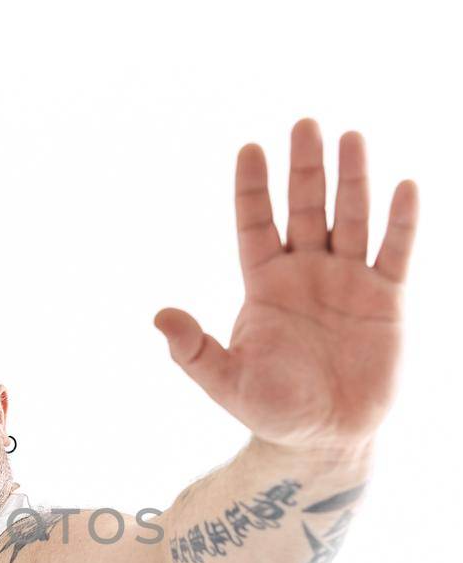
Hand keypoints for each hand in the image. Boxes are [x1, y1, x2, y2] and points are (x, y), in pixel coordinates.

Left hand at [153, 119, 418, 452]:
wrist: (325, 439)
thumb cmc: (272, 411)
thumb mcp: (226, 382)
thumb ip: (193, 351)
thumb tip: (158, 317)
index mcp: (265, 285)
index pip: (256, 224)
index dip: (252, 188)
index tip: (250, 148)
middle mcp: (306, 273)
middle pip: (304, 208)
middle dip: (305, 168)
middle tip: (305, 123)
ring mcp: (348, 281)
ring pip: (350, 218)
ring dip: (352, 179)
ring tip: (350, 137)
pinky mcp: (386, 298)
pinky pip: (395, 251)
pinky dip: (401, 221)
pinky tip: (404, 187)